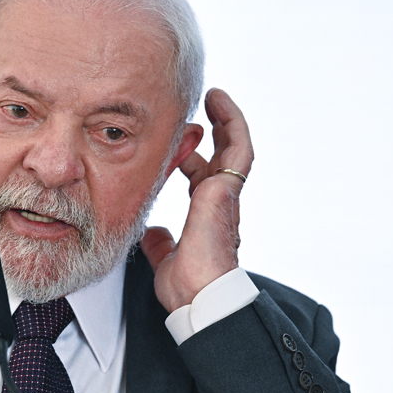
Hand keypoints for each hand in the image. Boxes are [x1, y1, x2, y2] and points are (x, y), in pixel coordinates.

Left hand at [141, 88, 253, 312]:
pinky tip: (218, 101)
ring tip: (212, 97)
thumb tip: (153, 234)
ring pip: (233, 148)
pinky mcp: (228, 189)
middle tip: (195, 112)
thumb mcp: (164, 258)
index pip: (200, 181)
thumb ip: (160, 243)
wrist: (198, 295)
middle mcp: (219, 204)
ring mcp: (226, 195)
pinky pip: (239, 147)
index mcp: (205, 217)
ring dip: (224, 120)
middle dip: (209, 133)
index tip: (177, 148)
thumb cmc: (187, 286)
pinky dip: (232, 121)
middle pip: (219, 158)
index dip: (190, 161)